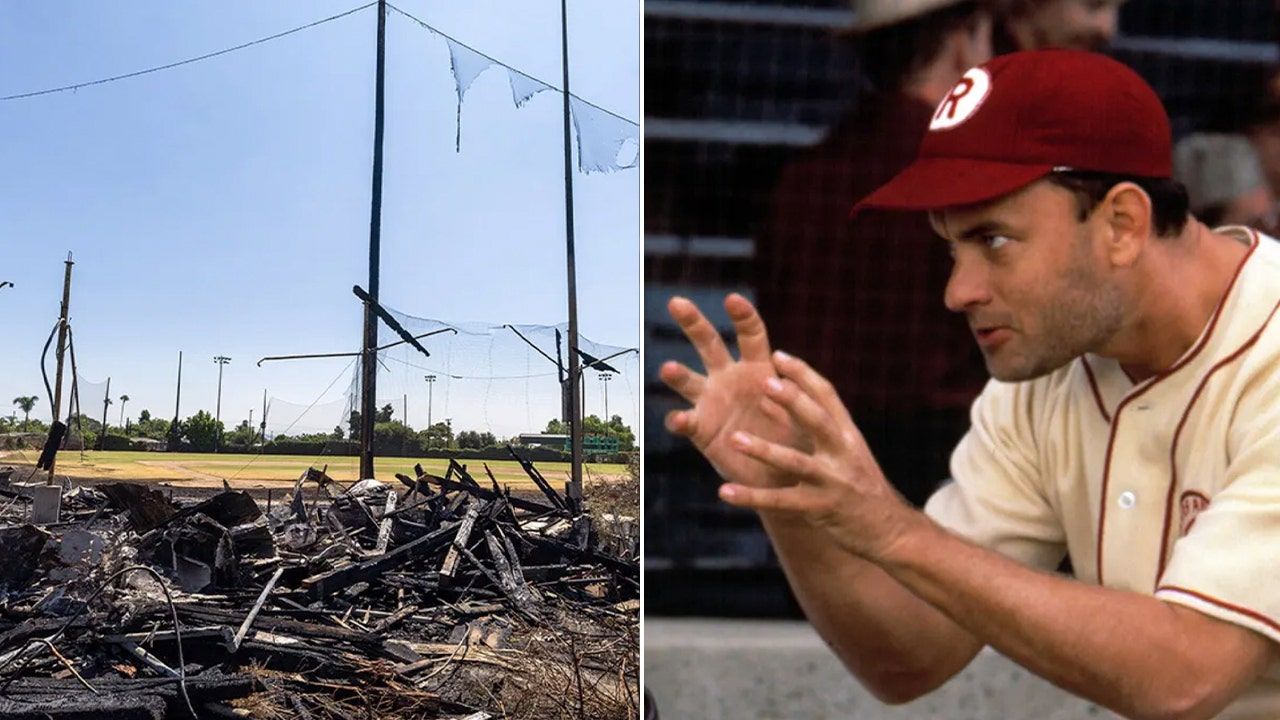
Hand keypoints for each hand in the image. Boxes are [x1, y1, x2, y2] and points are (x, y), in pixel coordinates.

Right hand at [661, 294, 797, 487]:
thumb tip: (784, 365)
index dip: (742, 316)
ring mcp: (711, 402)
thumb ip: (797, 392)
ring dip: (677, 374)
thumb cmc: (797, 439)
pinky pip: (685, 422)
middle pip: (708, 344)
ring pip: (687, 380)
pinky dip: (680, 421)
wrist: (782, 476)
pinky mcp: (700, 430)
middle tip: (676, 302)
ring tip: (668, 368)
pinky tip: (680, 420)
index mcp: (758, 368)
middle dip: (693, 323)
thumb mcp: (805, 413)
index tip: (732, 300)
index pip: (750, 334)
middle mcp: (729, 378)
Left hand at [717, 350, 917, 560]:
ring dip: (764, 450)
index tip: (779, 355)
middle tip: (765, 381)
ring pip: (796, 461)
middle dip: (793, 400)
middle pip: (818, 420)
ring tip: (734, 439)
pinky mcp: (821, 508)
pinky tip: (726, 492)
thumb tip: (777, 398)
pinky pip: (781, 502)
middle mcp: (843, 452)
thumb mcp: (845, 451)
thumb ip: (814, 426)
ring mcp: (833, 481)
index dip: (803, 374)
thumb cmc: (861, 486)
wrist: (891, 530)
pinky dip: (752, 497)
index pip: (827, 396)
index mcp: (848, 434)